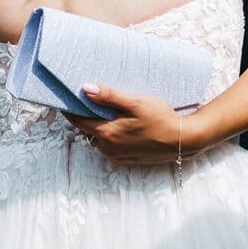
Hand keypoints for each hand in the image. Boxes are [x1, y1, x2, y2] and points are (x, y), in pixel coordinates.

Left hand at [66, 85, 196, 164]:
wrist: (182, 140)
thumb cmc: (160, 118)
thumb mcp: (136, 102)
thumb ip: (110, 96)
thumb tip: (86, 89)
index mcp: (108, 133)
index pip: (78, 121)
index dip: (70, 110)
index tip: (65, 98)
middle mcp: (109, 148)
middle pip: (87, 131)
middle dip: (83, 117)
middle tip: (85, 101)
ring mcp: (117, 156)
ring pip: (98, 139)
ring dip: (97, 127)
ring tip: (104, 111)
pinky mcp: (126, 159)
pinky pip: (109, 146)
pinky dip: (108, 136)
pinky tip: (119, 125)